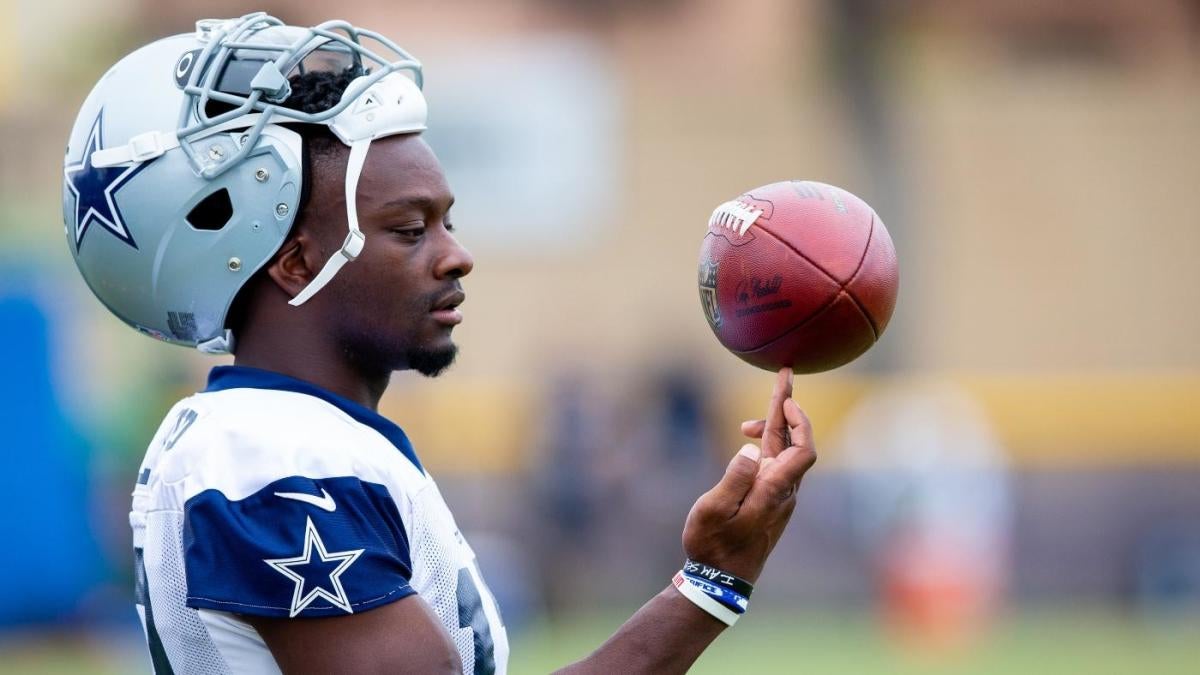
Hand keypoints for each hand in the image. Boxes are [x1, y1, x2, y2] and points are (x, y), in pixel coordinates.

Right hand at [681, 367, 816, 582]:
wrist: (720, 580)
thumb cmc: (712, 544)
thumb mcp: (713, 510)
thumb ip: (734, 478)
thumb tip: (751, 448)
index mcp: (773, 490)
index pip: (803, 449)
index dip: (799, 420)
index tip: (787, 397)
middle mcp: (783, 492)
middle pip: (796, 443)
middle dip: (789, 409)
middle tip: (784, 377)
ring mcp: (779, 498)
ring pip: (785, 454)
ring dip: (774, 429)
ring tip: (747, 421)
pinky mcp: (771, 503)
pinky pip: (777, 465)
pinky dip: (768, 446)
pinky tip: (750, 444)